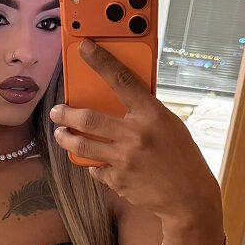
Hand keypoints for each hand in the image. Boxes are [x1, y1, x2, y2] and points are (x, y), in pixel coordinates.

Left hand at [49, 40, 220, 224]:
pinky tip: (96, 162)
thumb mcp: (168, 124)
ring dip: (67, 139)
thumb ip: (144, 112)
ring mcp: (124, 160)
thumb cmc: (180, 156)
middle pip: (89, 119)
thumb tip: (118, 100)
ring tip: (62, 134)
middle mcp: (135, 135)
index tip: (84, 47)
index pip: (122, 80)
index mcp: (152, 114)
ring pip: (83, 146)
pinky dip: (95, 164)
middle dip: (66, 114)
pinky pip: (96, 169)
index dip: (100, 61)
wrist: (188, 197)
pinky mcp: (118, 181)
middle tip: (57, 112)